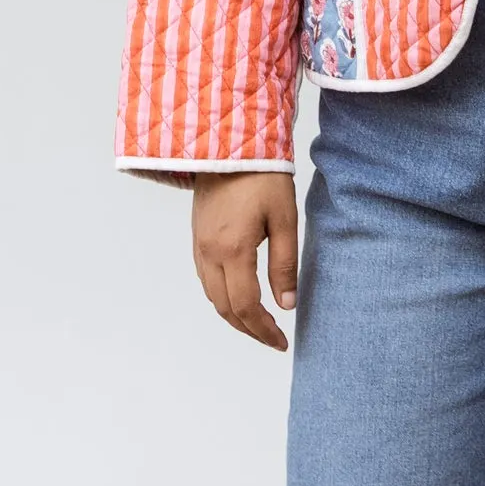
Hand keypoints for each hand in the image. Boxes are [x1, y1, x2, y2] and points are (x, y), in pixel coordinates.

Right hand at [191, 173, 299, 352]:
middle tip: (273, 339)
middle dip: (249, 329)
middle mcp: (209, 252)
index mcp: (233, 250)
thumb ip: (285, 264)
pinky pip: (205, 279)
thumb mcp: (285, 219)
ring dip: (234, 316)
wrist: (229, 144)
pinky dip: (222, 297)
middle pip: (224, 308)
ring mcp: (199, 245)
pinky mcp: (197, 236)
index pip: (245, 306)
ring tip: (259, 324)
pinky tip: (239, 297)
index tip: (282, 341)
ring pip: (212, 296)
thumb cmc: (263, 176)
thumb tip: (287, 304)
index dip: (264, 330)